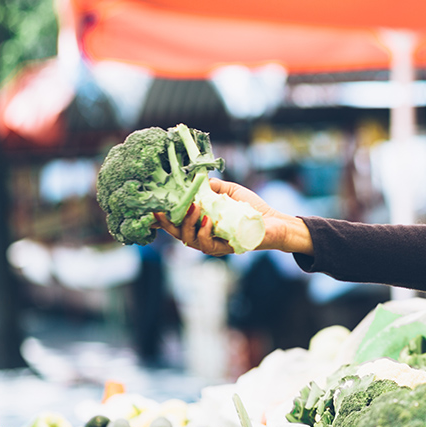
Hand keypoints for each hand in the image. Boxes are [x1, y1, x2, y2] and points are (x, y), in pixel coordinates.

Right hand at [154, 178, 313, 255]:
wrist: (276, 222)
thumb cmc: (252, 209)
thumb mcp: (229, 192)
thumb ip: (212, 187)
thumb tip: (196, 178)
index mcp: (200, 224)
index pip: (175, 224)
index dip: (160, 220)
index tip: (150, 210)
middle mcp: (204, 237)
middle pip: (177, 234)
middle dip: (168, 223)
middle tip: (163, 210)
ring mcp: (215, 245)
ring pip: (190, 240)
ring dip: (188, 224)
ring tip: (194, 208)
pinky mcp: (227, 249)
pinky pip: (210, 245)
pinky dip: (205, 232)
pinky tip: (208, 221)